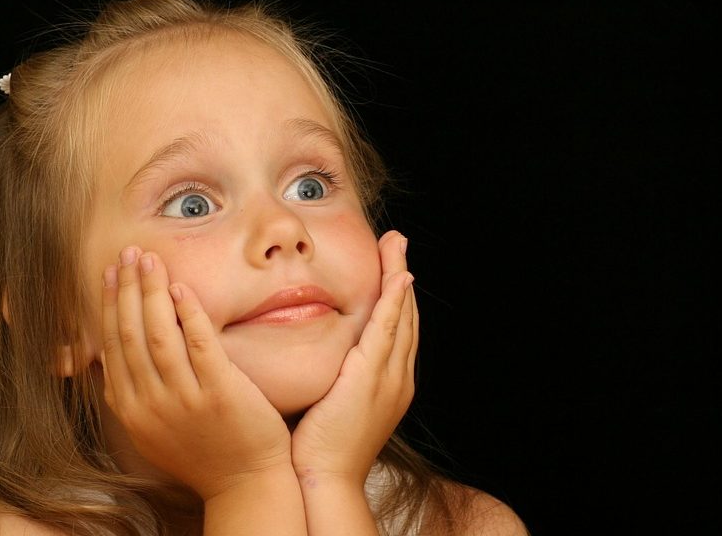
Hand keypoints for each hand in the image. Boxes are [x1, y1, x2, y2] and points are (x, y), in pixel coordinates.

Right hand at [99, 246, 293, 500]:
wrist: (245, 484)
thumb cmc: (202, 453)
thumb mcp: (151, 432)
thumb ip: (130, 397)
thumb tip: (105, 362)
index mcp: (131, 410)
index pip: (112, 346)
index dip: (109, 305)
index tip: (110, 274)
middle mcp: (151, 405)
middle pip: (130, 334)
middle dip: (126, 289)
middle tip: (128, 254)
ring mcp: (186, 400)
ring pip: (159, 335)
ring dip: (152, 292)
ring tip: (150, 260)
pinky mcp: (221, 393)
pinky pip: (200, 344)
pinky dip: (189, 313)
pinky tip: (182, 289)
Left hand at [290, 230, 417, 488]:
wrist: (324, 478)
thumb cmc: (319, 448)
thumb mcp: (331, 404)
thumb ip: (330, 377)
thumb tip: (316, 358)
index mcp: (388, 385)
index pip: (395, 331)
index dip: (395, 297)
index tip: (391, 268)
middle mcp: (396, 378)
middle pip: (405, 317)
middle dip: (401, 278)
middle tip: (398, 244)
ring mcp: (389, 377)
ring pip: (400, 317)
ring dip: (399, 277)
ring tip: (397, 246)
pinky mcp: (372, 376)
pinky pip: (388, 329)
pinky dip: (394, 301)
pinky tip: (396, 277)